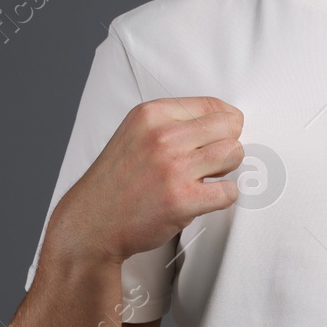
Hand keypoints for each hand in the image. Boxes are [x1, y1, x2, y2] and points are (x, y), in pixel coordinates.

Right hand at [52, 96, 244, 266]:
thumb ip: (171, 124)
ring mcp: (173, 168)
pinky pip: (229, 191)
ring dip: (228, 168)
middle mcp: (162, 137)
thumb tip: (219, 121)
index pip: (211, 104)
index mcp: (151, 115)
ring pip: (234, 154)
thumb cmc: (116, 182)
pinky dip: (225, 196)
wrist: (92, 221)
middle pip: (229, 127)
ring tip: (208, 177)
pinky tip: (207, 197)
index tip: (224, 134)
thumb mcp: (135, 134)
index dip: (225, 121)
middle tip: (213, 159)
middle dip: (228, 143)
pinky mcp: (183, 199)